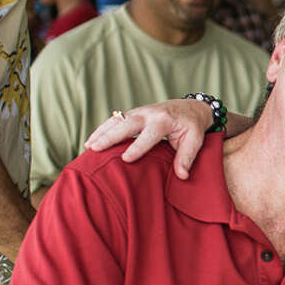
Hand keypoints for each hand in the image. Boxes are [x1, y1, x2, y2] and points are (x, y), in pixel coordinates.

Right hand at [83, 99, 211, 179]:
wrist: (191, 107)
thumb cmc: (192, 127)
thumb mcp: (195, 141)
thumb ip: (186, 157)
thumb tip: (182, 176)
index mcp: (165, 120)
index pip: (149, 134)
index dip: (138, 147)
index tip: (126, 159)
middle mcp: (149, 114)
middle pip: (126, 124)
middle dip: (110, 136)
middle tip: (95, 149)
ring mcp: (139, 112)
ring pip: (117, 120)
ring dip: (101, 132)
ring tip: (88, 146)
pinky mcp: (133, 114)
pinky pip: (115, 120)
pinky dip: (102, 129)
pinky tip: (92, 140)